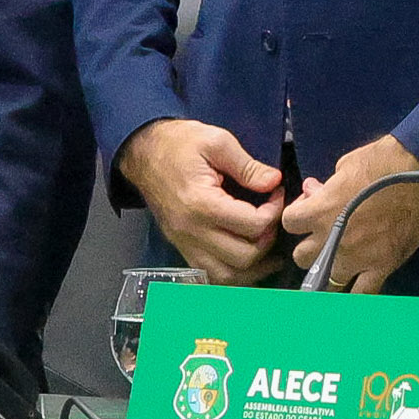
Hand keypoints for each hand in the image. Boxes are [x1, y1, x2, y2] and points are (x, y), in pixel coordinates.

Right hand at [118, 117, 289, 282]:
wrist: (144, 153)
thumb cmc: (178, 144)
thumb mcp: (216, 141)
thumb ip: (247, 165)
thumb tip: (273, 182)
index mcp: (201, 204)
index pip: (252, 225)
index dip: (274, 212)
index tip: (275, 195)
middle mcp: (192, 231)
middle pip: (243, 257)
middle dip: (267, 240)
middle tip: (271, 219)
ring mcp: (185, 243)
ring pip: (228, 276)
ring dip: (254, 266)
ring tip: (266, 244)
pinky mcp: (182, 248)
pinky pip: (211, 276)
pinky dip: (233, 273)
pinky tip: (247, 258)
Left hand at [277, 135, 418, 291]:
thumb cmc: (381, 161)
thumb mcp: (344, 165)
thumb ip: (325, 187)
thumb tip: (315, 193)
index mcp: (319, 212)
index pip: (289, 222)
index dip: (299, 214)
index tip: (310, 207)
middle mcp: (331, 240)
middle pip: (302, 256)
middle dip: (310, 243)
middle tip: (325, 232)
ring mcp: (356, 258)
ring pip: (326, 280)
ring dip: (329, 267)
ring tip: (341, 255)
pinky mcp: (381, 268)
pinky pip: (362, 294)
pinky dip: (357, 291)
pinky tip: (357, 281)